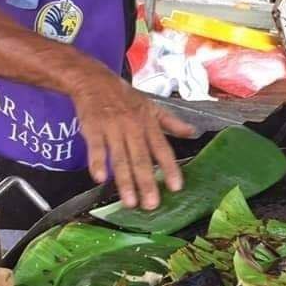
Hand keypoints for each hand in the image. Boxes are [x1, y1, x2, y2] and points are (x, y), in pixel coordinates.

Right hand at [69, 63, 194, 208]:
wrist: (94, 81)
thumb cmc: (125, 97)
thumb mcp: (152, 106)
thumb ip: (171, 123)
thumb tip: (192, 133)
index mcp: (149, 123)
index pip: (162, 149)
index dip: (170, 168)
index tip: (176, 187)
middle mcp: (133, 127)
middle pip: (141, 158)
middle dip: (147, 182)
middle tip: (151, 204)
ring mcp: (113, 128)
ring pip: (120, 158)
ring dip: (124, 180)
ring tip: (129, 202)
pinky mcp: (93, 128)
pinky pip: (96, 147)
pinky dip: (97, 162)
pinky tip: (100, 179)